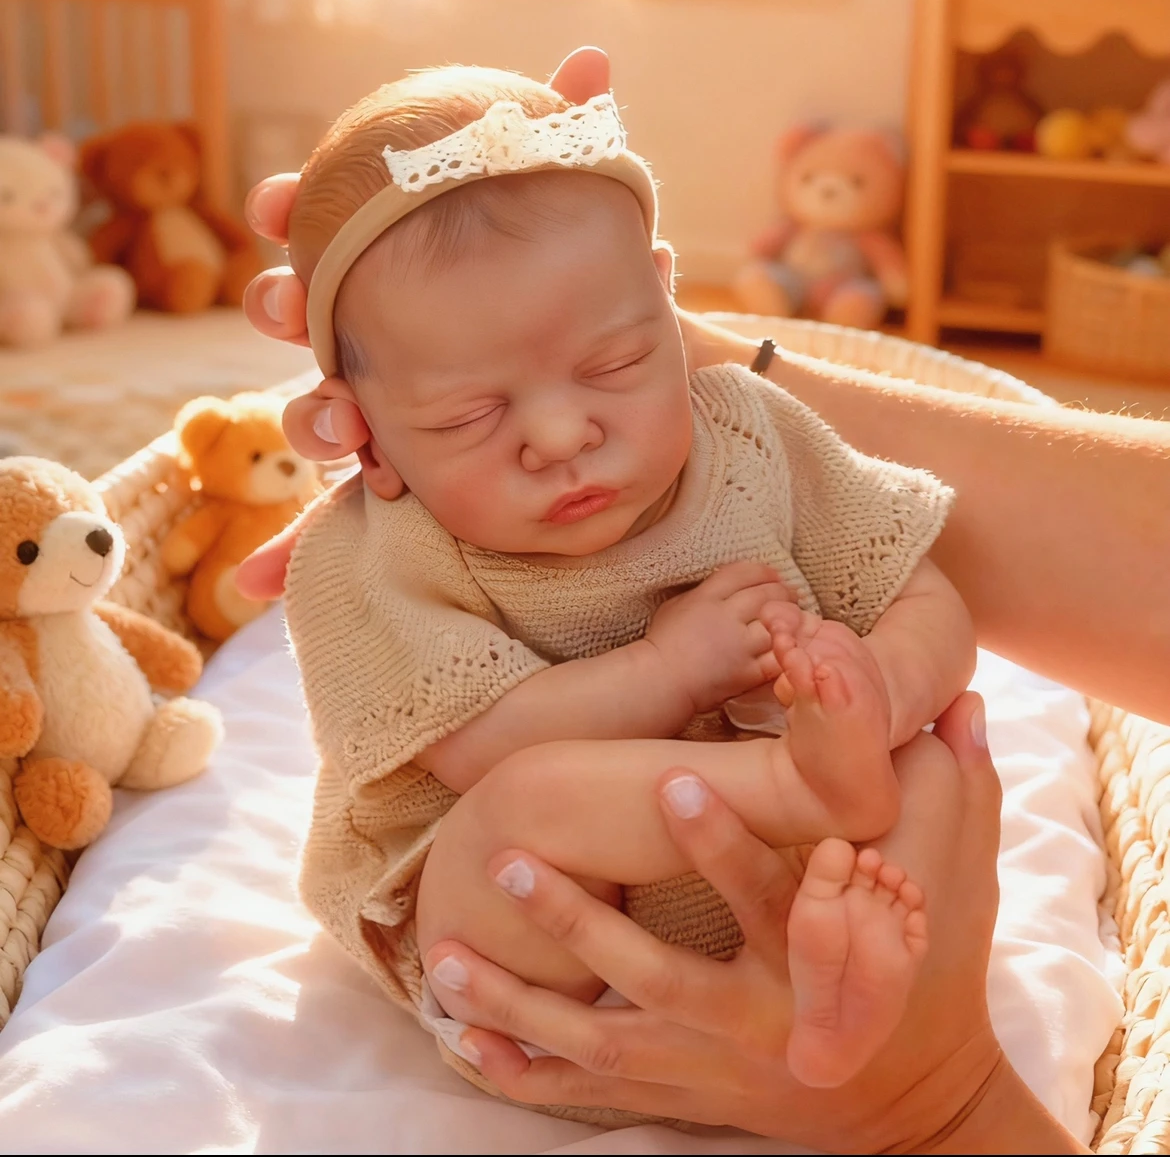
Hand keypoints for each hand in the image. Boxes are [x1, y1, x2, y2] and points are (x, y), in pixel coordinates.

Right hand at [240, 46, 617, 471]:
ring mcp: (379, 386)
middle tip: (294, 309)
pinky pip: (359, 461)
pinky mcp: (399, 445)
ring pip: (314, 400)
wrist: (588, 376)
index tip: (277, 204)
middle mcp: (371, 319)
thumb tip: (590, 60)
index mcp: (390, 254)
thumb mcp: (570, 214)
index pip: (322, 221)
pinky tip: (384, 475)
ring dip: (315, 410)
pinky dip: (362, 465)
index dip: (290, 207)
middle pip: (297, 308)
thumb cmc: (562, 285)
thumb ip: (563, 142)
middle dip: (282, 304)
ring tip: (347, 423)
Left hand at [421, 695, 1023, 1151]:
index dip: (722, 840)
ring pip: (601, 1043)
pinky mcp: (685, 1096)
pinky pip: (593, 1093)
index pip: (766, 896)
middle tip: (508, 862)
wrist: (917, 1106)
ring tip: (447, 959)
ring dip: (520, 1004)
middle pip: (655, 976)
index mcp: (815, 960)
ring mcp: (710, 1068)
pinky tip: (463, 1043)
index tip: (669, 778)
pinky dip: (527, 1074)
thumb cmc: (933, 980)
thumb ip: (954, 790)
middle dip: (578, 923)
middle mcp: (755, 1022)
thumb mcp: (958, 883)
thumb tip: (959, 697)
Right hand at [643, 562, 790, 714]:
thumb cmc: (662, 644)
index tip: (773, 575)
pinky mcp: (747, 672)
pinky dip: (787, 649)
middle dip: (783, 592)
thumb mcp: (675, 606)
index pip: (743, 573)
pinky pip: (776, 657)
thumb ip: (700, 594)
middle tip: (791, 595)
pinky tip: (790, 645)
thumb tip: (722, 587)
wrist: (660, 682)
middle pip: (766, 595)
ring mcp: (739, 645)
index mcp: (706, 597)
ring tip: (796, 619)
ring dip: (791, 619)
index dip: (764, 571)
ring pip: (777, 624)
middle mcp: (726, 616)